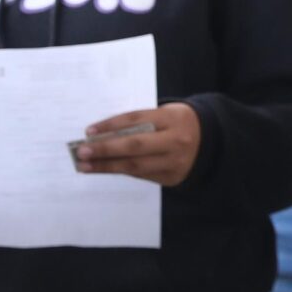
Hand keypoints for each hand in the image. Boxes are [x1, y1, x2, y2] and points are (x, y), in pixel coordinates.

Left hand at [72, 104, 202, 186]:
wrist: (210, 141)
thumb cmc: (177, 124)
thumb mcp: (164, 115)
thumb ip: (139, 123)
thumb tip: (102, 134)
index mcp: (173, 118)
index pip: (136, 120)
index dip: (111, 125)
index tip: (89, 131)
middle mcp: (176, 141)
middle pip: (135, 145)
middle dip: (105, 149)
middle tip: (82, 152)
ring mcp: (175, 162)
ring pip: (136, 165)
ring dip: (107, 166)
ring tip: (85, 165)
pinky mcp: (172, 177)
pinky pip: (142, 175)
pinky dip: (121, 171)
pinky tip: (104, 169)